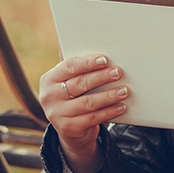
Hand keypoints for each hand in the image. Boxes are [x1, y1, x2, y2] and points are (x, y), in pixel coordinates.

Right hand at [38, 55, 129, 172]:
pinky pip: (92, 118)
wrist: (70, 129)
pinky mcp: (68, 128)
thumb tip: (95, 43)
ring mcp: (57, 114)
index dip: (87, 63)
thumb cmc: (73, 97)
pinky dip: (109, 112)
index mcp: (49, 79)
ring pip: (87, 102)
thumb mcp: (69, 82)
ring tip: (124, 90)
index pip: (69, 67)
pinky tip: (121, 107)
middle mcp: (49, 96)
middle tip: (118, 72)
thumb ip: (78, 66)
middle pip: (79, 84)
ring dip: (109, 95)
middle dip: (101, 77)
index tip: (104, 60)